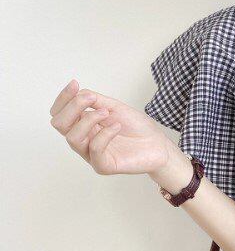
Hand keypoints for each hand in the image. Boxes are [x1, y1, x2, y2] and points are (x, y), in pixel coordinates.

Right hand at [50, 79, 173, 174]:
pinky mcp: (103, 166)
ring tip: (107, 113)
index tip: (75, 84)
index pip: (60, 113)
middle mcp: (84, 140)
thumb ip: (95, 101)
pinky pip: (94, 149)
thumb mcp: (114, 108)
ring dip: (88, 119)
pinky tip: (117, 127)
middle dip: (71, 107)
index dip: (63, 98)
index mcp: (84, 125)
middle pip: (59, 124)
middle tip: (91, 99)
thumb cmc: (138, 128)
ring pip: (72, 137)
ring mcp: (92, 154)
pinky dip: (105, 134)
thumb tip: (78, 93)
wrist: (158, 145)